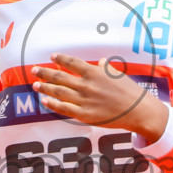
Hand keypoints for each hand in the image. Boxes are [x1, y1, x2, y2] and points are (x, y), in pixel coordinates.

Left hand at [32, 53, 168, 138]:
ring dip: (45, 88)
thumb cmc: (130, 91)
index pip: (72, 63)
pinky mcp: (85, 115)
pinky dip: (53, 104)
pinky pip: (64, 109)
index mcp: (94, 73)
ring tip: (35, 85)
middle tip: (34, 70)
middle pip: (60, 77)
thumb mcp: (117, 75)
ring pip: (59, 92)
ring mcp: (84, 100)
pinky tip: (45, 101)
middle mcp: (87, 85)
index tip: (52, 57)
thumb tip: (100, 62)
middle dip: (45, 73)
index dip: (60, 59)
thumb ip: (105, 68)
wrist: (138, 111)